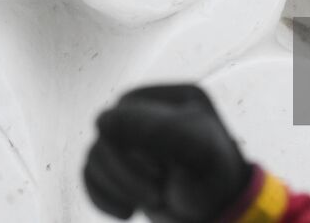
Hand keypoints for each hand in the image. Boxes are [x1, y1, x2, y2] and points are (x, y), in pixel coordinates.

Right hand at [84, 84, 252, 222]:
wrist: (220, 214)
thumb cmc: (215, 180)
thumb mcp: (196, 150)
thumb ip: (156, 128)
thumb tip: (101, 120)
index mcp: (173, 98)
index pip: (124, 110)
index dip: (131, 145)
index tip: (161, 173)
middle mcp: (151, 113)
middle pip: (105, 134)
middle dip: (124, 173)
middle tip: (156, 197)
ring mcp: (135, 139)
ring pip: (95, 154)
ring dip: (116, 186)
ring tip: (152, 202)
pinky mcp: (123, 164)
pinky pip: (89, 173)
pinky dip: (101, 196)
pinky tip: (127, 212)